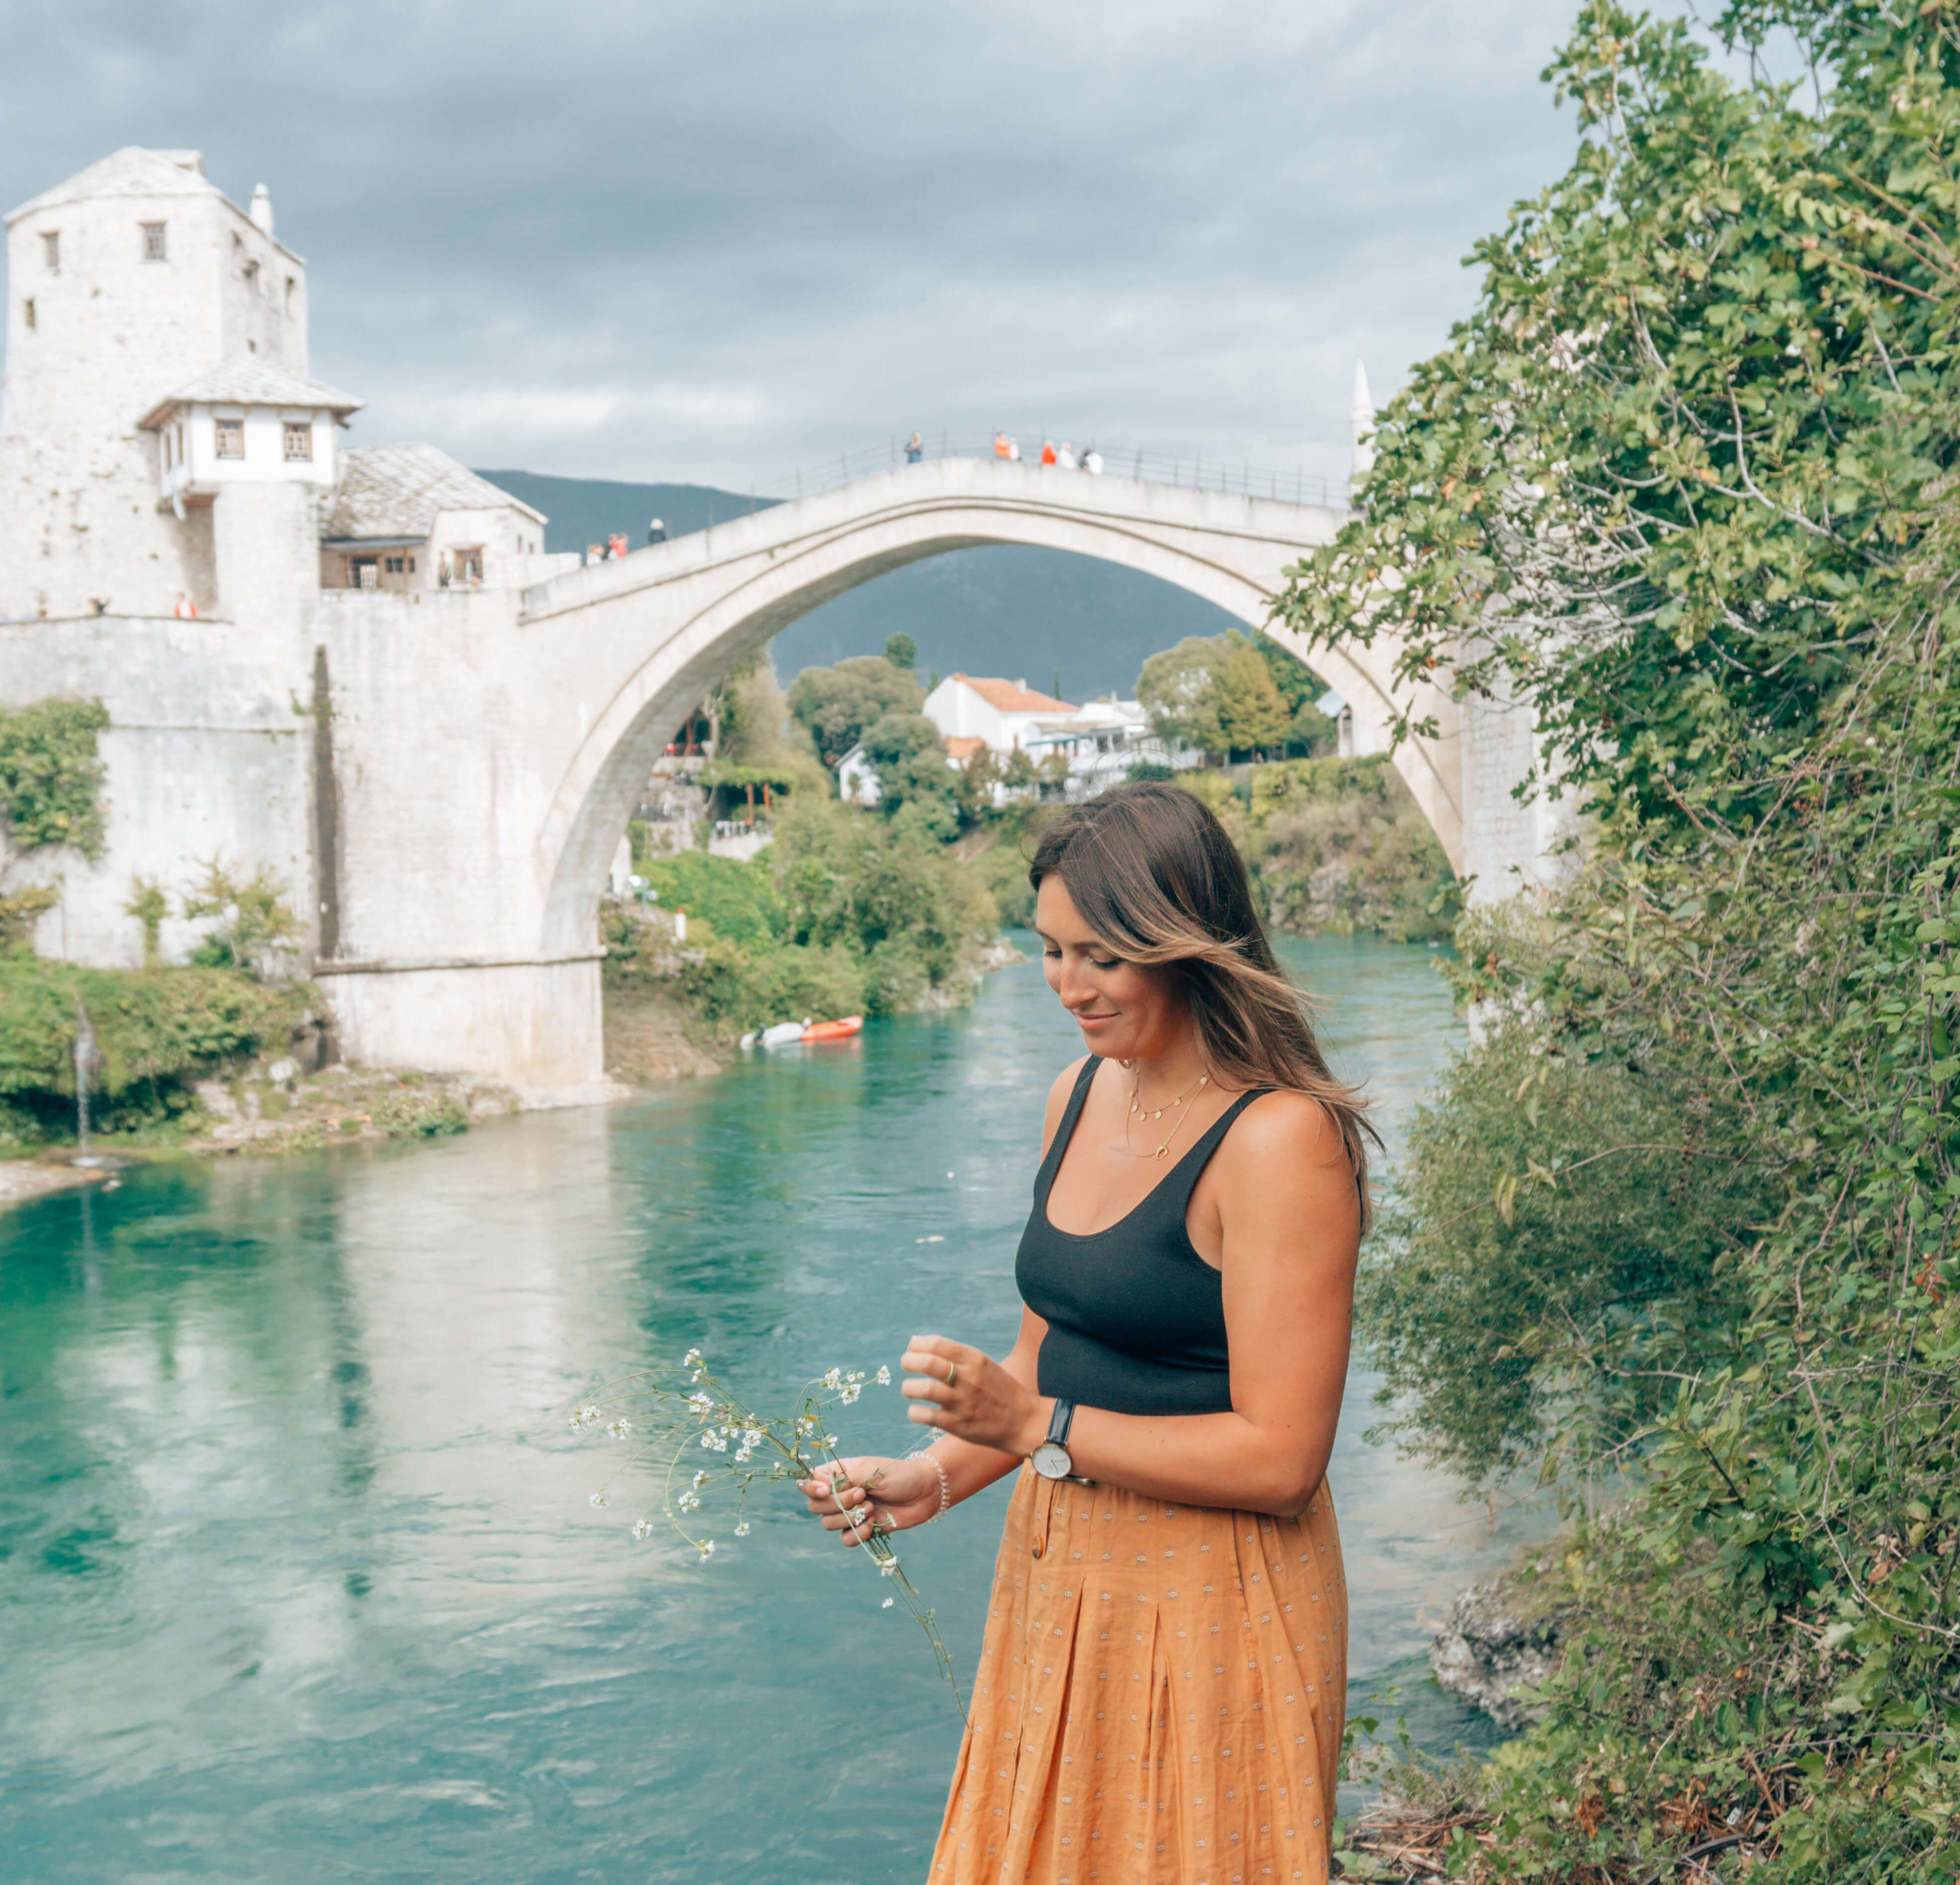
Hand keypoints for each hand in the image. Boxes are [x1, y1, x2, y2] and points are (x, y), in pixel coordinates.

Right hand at [796, 1453, 939, 1547]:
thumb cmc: (899, 1475)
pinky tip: (874, 1524)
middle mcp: (840, 1493)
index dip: (810, 1488)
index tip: (824, 1490)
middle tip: (862, 1495)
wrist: (925, 1492)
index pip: (809, 1482)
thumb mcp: (871, 1471)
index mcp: (839, 1474)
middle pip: (815, 1506)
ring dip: (850, 1518)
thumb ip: (843, 1480)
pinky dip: (858, 1534)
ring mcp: (849, 1513)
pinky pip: (846, 1540)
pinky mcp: (861, 1529)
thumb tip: (820, 1487)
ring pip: (828, 1524)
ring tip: (872, 1507)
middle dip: (836, 1504)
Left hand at [902, 1334, 1045, 1456]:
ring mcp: (963, 1403)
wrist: (1022, 1421)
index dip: (918, 1344)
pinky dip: (914, 1412)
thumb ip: (958, 1357)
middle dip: (909, 1361)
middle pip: (928, 1363)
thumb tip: (923, 1348)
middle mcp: (969, 1378)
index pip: (938, 1344)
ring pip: (925, 1389)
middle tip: (905, 1364)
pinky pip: (927, 1416)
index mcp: (975, 1360)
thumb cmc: (999, 1390)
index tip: (912, 1348)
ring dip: (909, 1388)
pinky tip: (915, 1411)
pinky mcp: (959, 1425)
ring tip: (908, 1389)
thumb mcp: (984, 1365)